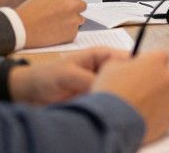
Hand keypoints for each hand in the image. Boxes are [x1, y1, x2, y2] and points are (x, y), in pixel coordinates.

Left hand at [8, 48, 125, 104]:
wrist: (29, 93)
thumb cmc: (46, 76)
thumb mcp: (67, 74)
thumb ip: (88, 79)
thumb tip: (108, 86)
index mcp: (102, 56)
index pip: (128, 58)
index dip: (136, 67)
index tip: (139, 80)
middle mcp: (105, 69)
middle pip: (127, 75)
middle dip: (129, 85)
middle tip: (128, 96)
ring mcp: (101, 85)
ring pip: (119, 91)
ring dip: (119, 98)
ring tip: (118, 105)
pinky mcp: (96, 99)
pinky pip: (109, 103)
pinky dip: (111, 108)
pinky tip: (110, 112)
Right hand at [15, 0, 86, 47]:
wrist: (19, 28)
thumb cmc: (28, 11)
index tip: (67, 1)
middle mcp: (72, 4)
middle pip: (82, 5)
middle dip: (74, 9)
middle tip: (62, 14)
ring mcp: (74, 19)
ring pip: (79, 19)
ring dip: (70, 21)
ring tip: (54, 24)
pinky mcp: (71, 33)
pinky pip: (73, 32)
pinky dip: (65, 33)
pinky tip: (52, 33)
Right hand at [92, 50, 168, 143]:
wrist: (113, 123)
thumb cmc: (112, 94)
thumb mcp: (110, 67)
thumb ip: (124, 62)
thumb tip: (125, 65)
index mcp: (157, 60)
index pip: (160, 57)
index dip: (148, 64)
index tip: (140, 71)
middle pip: (165, 77)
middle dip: (154, 82)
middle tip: (137, 90)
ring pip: (165, 96)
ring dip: (154, 100)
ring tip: (134, 107)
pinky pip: (164, 114)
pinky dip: (154, 115)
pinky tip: (138, 118)